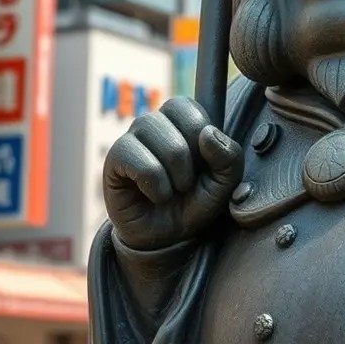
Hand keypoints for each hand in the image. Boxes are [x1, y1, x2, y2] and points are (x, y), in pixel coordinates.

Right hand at [103, 97, 243, 251]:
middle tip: (188, 181)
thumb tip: (208, 133)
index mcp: (182, 119)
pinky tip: (155, 196)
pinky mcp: (115, 159)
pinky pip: (140, 161)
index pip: (192, 106)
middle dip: (192, 156)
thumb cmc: (195, 202)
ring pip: (161, 137)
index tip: (203, 164)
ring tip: (172, 191)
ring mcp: (132, 137)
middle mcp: (155, 122)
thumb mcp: (224, 183)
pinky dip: (156, 186)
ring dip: (176, 174)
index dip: (204, 136)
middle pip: (180, 116)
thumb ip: (229, 156)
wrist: (167, 239)